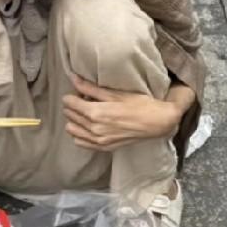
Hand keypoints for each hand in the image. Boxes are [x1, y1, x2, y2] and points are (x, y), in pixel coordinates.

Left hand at [63, 75, 179, 151]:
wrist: (157, 123)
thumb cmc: (140, 105)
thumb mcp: (116, 93)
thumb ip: (91, 88)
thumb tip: (74, 79)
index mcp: (96, 113)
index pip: (69, 103)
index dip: (72, 95)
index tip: (80, 92)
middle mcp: (94, 129)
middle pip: (70, 115)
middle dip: (73, 106)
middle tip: (85, 100)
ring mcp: (99, 140)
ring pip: (72, 130)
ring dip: (75, 120)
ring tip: (86, 113)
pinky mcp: (104, 147)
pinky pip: (81, 142)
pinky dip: (80, 134)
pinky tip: (88, 127)